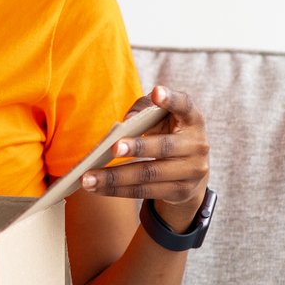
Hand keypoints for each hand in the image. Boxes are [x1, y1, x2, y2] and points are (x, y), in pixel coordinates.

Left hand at [80, 85, 210, 232]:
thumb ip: (144, 109)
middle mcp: (197, 145)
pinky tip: (97, 188)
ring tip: (88, 178)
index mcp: (192, 119)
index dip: (171, 99)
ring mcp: (191, 171)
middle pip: (163, 147)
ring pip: (148, 175)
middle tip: (113, 148)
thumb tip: (124, 123)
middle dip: (137, 148)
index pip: (184, 105)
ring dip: (115, 178)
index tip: (156, 92)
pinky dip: (117, 190)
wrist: (193, 169)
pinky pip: (144, 191)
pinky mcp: (180, 192)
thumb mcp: (162, 117)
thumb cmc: (168, 132)